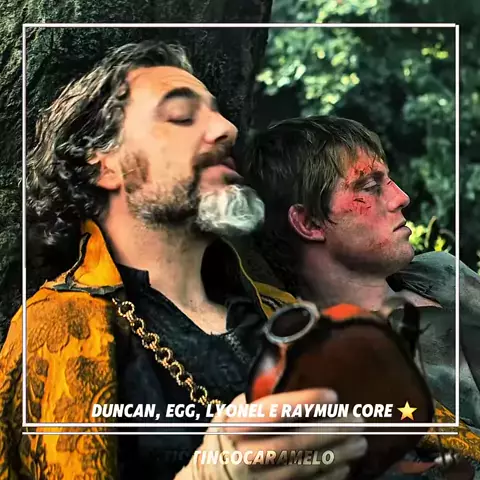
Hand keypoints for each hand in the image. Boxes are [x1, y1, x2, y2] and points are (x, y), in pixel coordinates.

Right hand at [176, 388, 366, 479]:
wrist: (212, 474)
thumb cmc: (230, 433)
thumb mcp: (234, 410)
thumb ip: (259, 400)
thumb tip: (296, 379)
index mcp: (237, 424)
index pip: (275, 411)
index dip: (305, 403)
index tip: (333, 395)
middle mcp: (246, 451)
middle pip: (295, 441)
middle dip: (330, 431)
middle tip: (357, 421)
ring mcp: (258, 478)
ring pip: (303, 467)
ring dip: (336, 455)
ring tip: (359, 442)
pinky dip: (327, 477)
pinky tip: (345, 466)